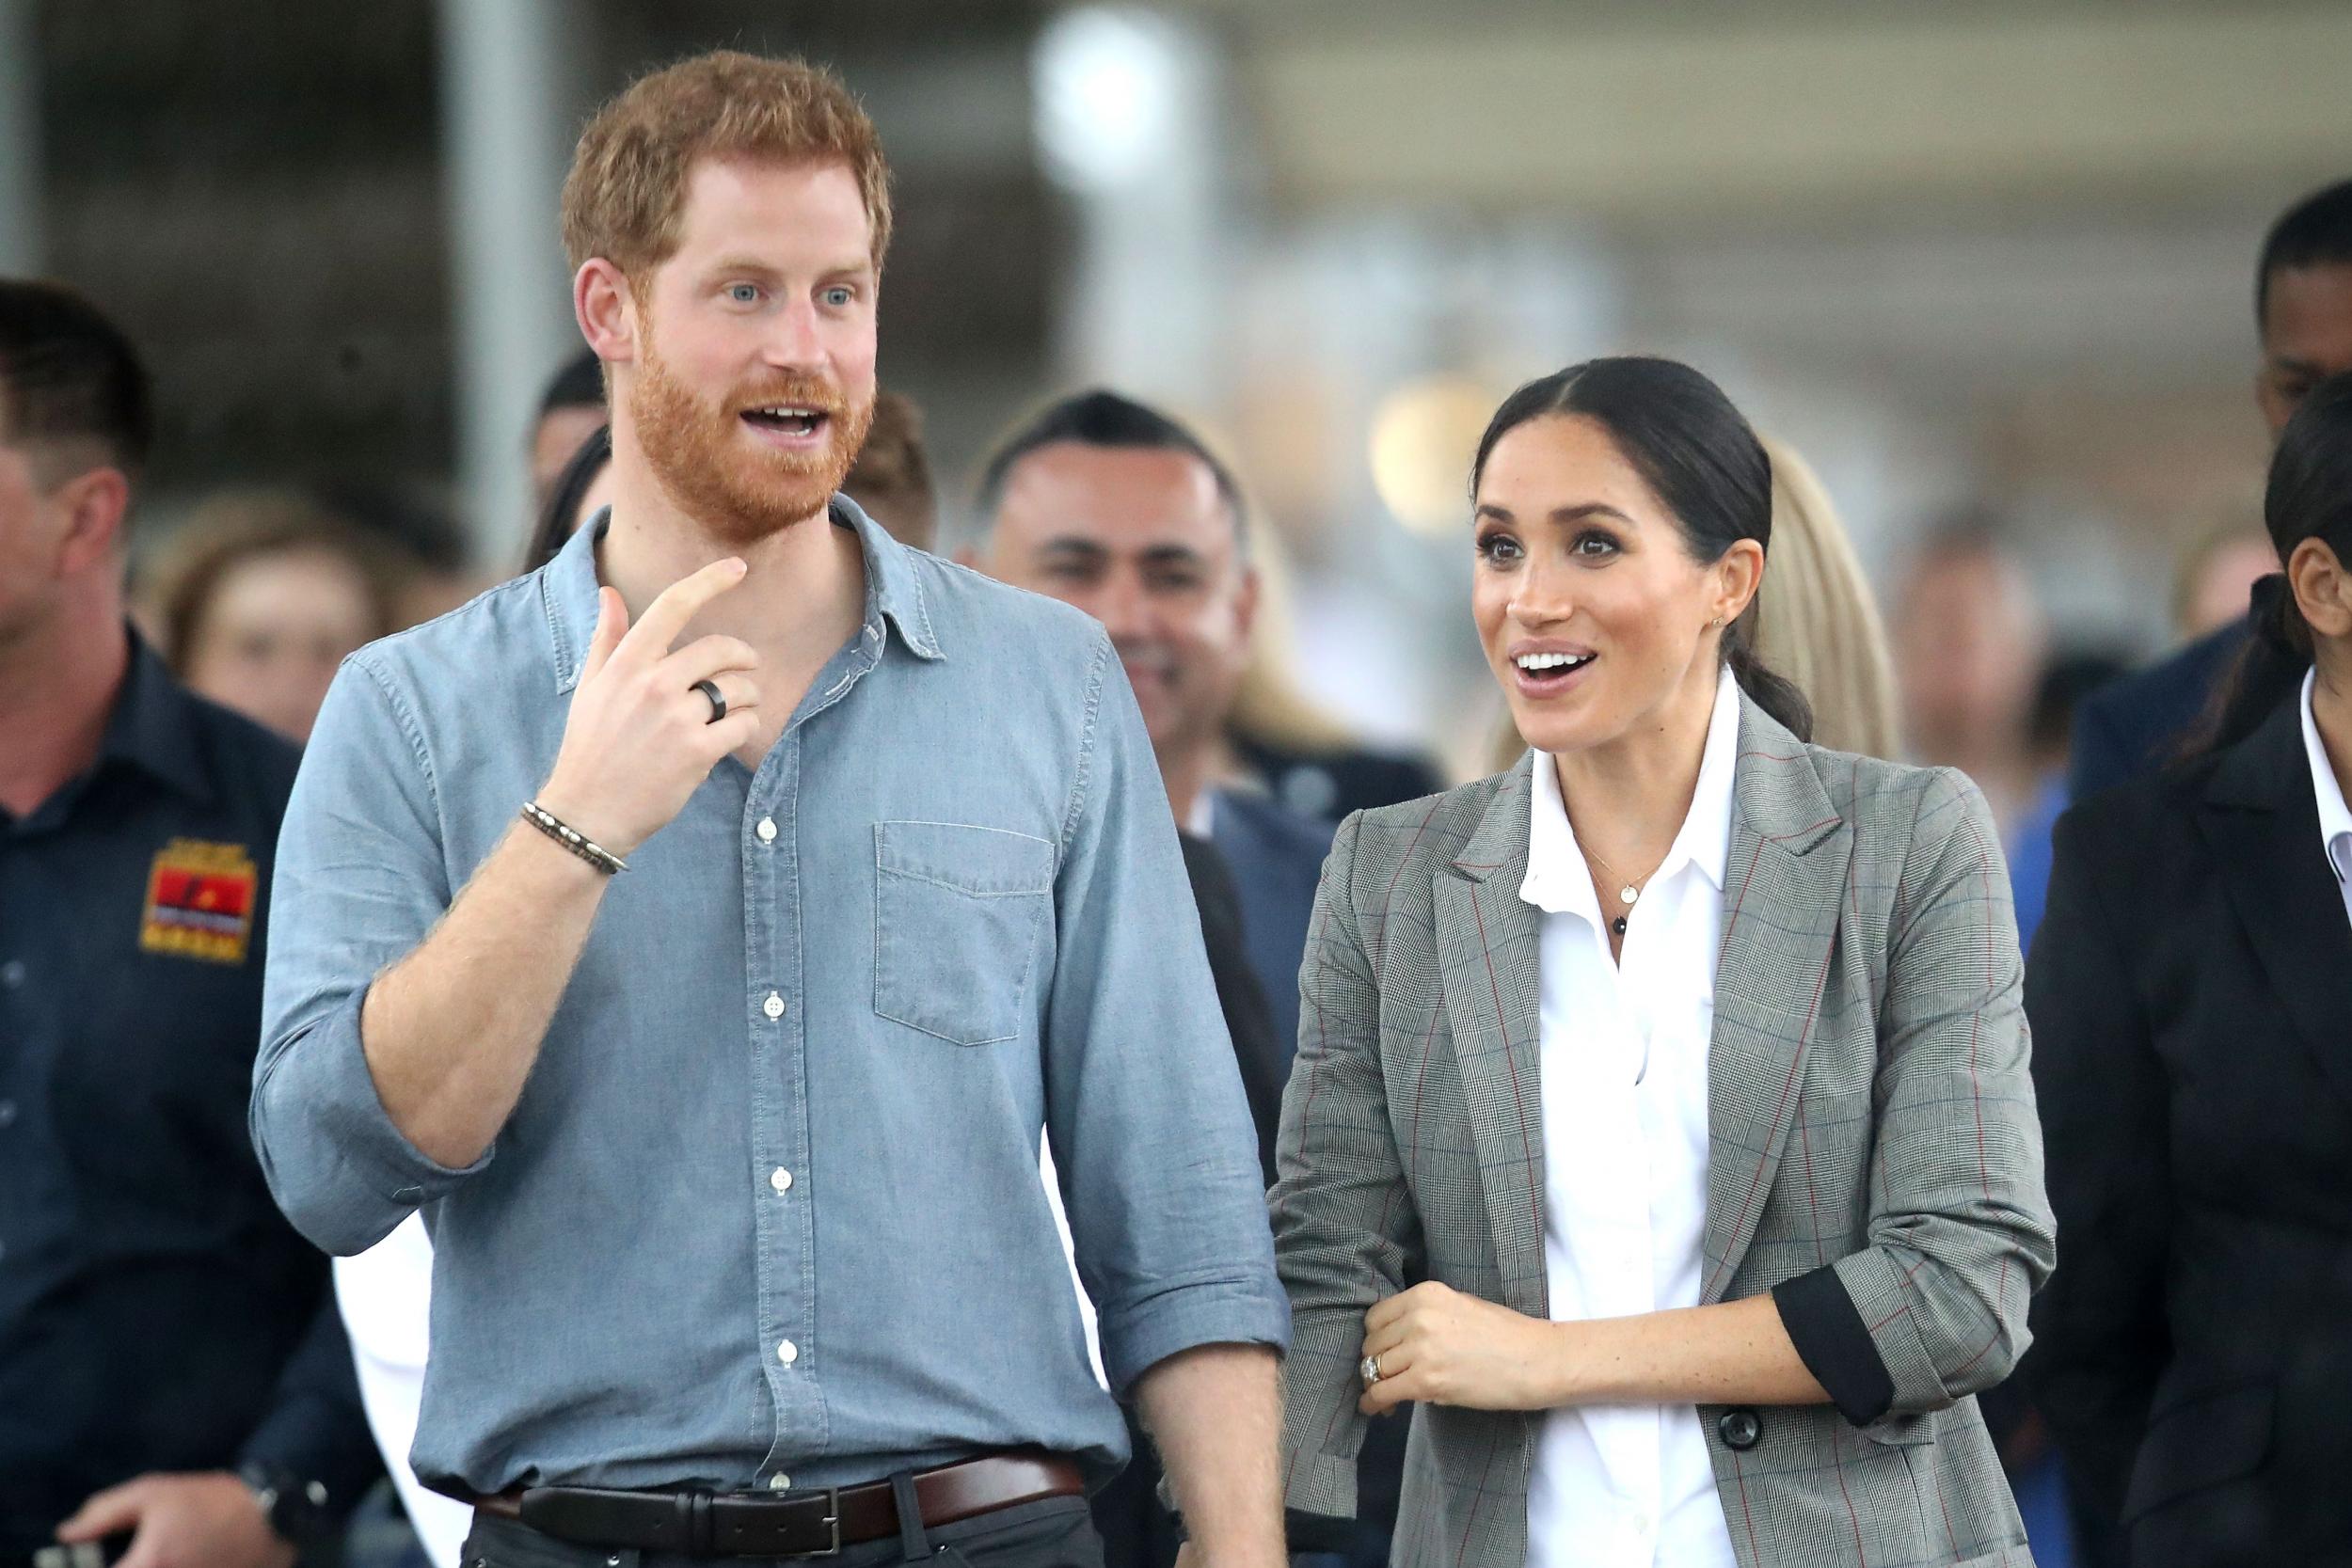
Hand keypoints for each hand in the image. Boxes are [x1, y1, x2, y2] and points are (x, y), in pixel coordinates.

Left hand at [56, 1471, 296, 1567]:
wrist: (270, 1516)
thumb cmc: (209, 1501)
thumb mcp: (154, 1493)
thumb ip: (104, 1512)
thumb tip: (68, 1534)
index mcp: (145, 1567)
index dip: (81, 1567)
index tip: (83, 1560)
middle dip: (122, 1565)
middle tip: (126, 1555)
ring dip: (137, 1566)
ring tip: (148, 1555)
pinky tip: (172, 1561)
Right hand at [537, 557, 763, 856]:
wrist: (587, 811)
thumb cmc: (590, 746)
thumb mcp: (591, 688)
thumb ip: (607, 639)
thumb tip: (609, 593)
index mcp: (627, 663)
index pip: (673, 606)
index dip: (710, 581)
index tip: (738, 568)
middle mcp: (653, 684)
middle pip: (721, 649)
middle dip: (743, 658)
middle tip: (746, 669)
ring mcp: (677, 718)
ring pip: (739, 689)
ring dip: (748, 697)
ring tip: (736, 710)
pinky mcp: (698, 752)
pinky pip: (743, 725)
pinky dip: (745, 728)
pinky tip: (730, 737)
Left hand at [1358, 1280, 1567, 1415]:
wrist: (1536, 1360)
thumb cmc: (1506, 1334)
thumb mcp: (1460, 1306)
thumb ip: (1426, 1316)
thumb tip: (1399, 1339)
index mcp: (1425, 1294)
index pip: (1377, 1317)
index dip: (1376, 1338)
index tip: (1381, 1352)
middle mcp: (1418, 1316)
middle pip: (1372, 1343)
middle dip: (1374, 1362)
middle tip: (1384, 1378)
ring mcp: (1421, 1348)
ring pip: (1374, 1368)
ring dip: (1374, 1384)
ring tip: (1381, 1398)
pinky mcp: (1426, 1380)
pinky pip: (1382, 1392)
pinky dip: (1373, 1403)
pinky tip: (1375, 1409)